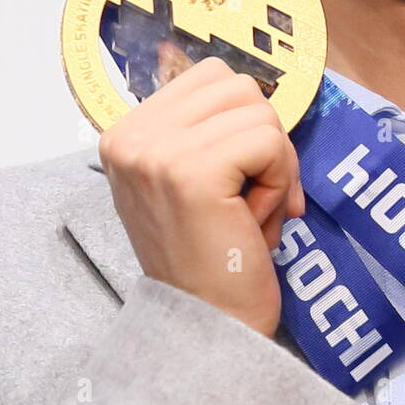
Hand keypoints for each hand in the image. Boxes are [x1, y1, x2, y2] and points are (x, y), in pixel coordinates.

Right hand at [97, 56, 304, 338]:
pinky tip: (257, 218)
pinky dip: (279, 178)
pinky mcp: (192, 172)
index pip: (212, 77)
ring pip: (258, 110)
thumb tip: (257, 89)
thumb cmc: (214, 256)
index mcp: (125, 133)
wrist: (208, 327)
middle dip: (263, 139)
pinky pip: (268, 141)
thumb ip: (208, 130)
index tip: (241, 177)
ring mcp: (157, 153)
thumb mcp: (194, 177)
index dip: (243, 122)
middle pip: (237, 86)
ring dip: (273, 161)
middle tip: (254, 197)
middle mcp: (130, 136)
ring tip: (251, 210)